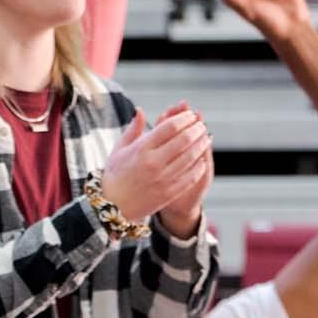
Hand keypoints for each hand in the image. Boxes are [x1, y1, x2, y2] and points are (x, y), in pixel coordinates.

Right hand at [98, 106, 210, 227]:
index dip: (184, 118)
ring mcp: (163, 179)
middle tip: (201, 125)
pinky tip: (201, 159)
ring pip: (191, 157)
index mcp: (141, 149)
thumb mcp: (119, 149)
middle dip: (196, 129)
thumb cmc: (115, 175)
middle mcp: (153, 163)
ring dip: (201, 145)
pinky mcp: (169, 193)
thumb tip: (140, 110)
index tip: (190, 115)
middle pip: (184, 140)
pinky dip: (199, 165)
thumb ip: (133, 129)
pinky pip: (191, 176)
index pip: (170, 127)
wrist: (112, 207)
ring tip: (205, 138)